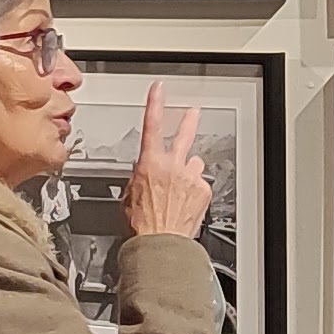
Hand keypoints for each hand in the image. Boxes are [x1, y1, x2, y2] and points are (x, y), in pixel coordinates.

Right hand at [118, 82, 210, 240]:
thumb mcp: (129, 196)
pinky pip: (200, 184)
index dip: (155, 104)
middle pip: (185, 135)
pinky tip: (186, 204)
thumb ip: (140, 178)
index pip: (152, 125)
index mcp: (150, 163)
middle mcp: (173, 165)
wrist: (161, 243)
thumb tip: (144, 175)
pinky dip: (195, 191)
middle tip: (193, 113)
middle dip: (189, 121)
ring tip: (181, 190)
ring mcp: (190, 177)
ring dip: (189, 172)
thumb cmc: (142, 224)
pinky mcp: (203, 190)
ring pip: (194, 165)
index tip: (159, 90)